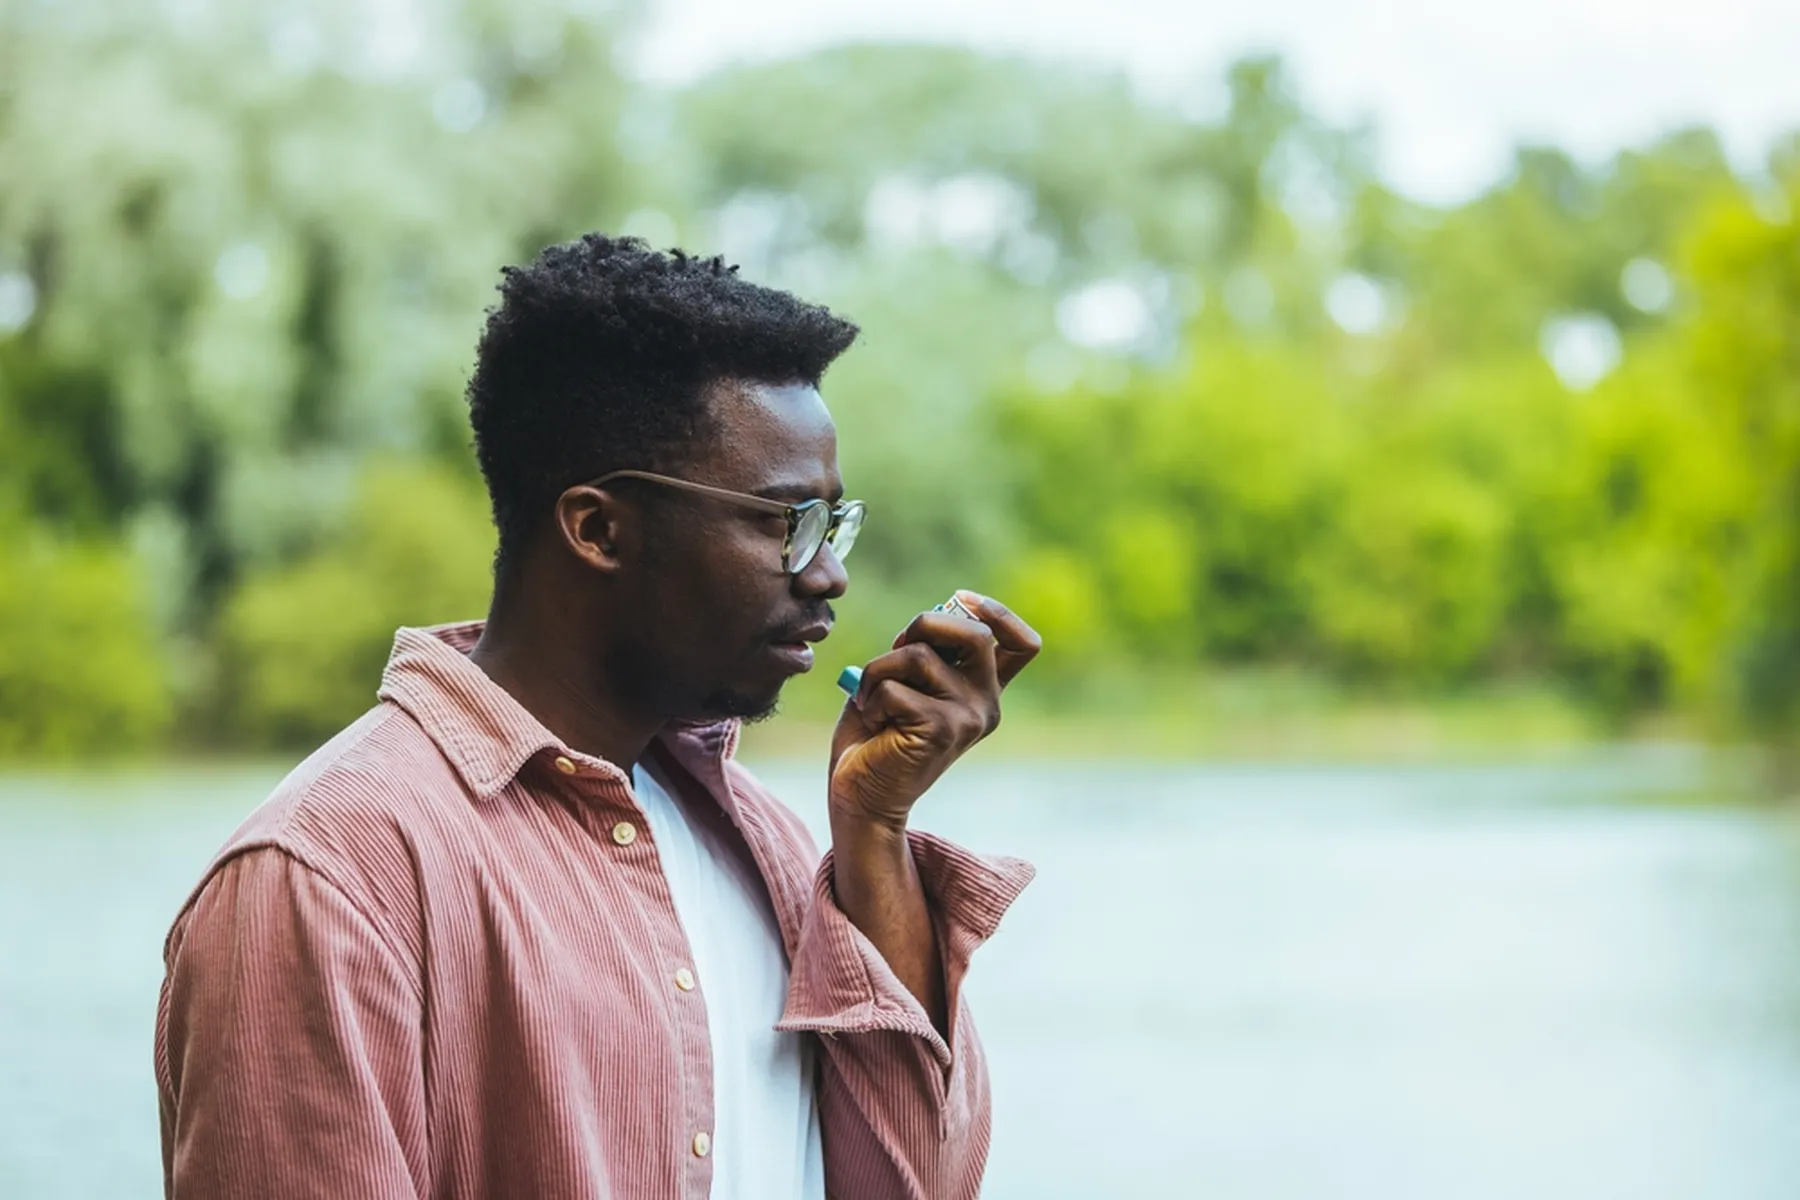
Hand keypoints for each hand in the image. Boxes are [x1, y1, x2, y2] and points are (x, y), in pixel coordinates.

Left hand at [828, 592, 1041, 830]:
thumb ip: (925, 650)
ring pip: (917, 655)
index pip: (1022, 644)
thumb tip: (934, 615)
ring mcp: (967, 718)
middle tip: (896, 651)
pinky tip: (875, 724)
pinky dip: (869, 697)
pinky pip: (893, 686)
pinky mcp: (940, 730)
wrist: (861, 795)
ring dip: (878, 670)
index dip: (998, 612)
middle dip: (925, 624)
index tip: (963, 600)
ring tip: (871, 700)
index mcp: (982, 690)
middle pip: (975, 633)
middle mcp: (985, 704)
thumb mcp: (905, 680)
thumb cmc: (876, 735)